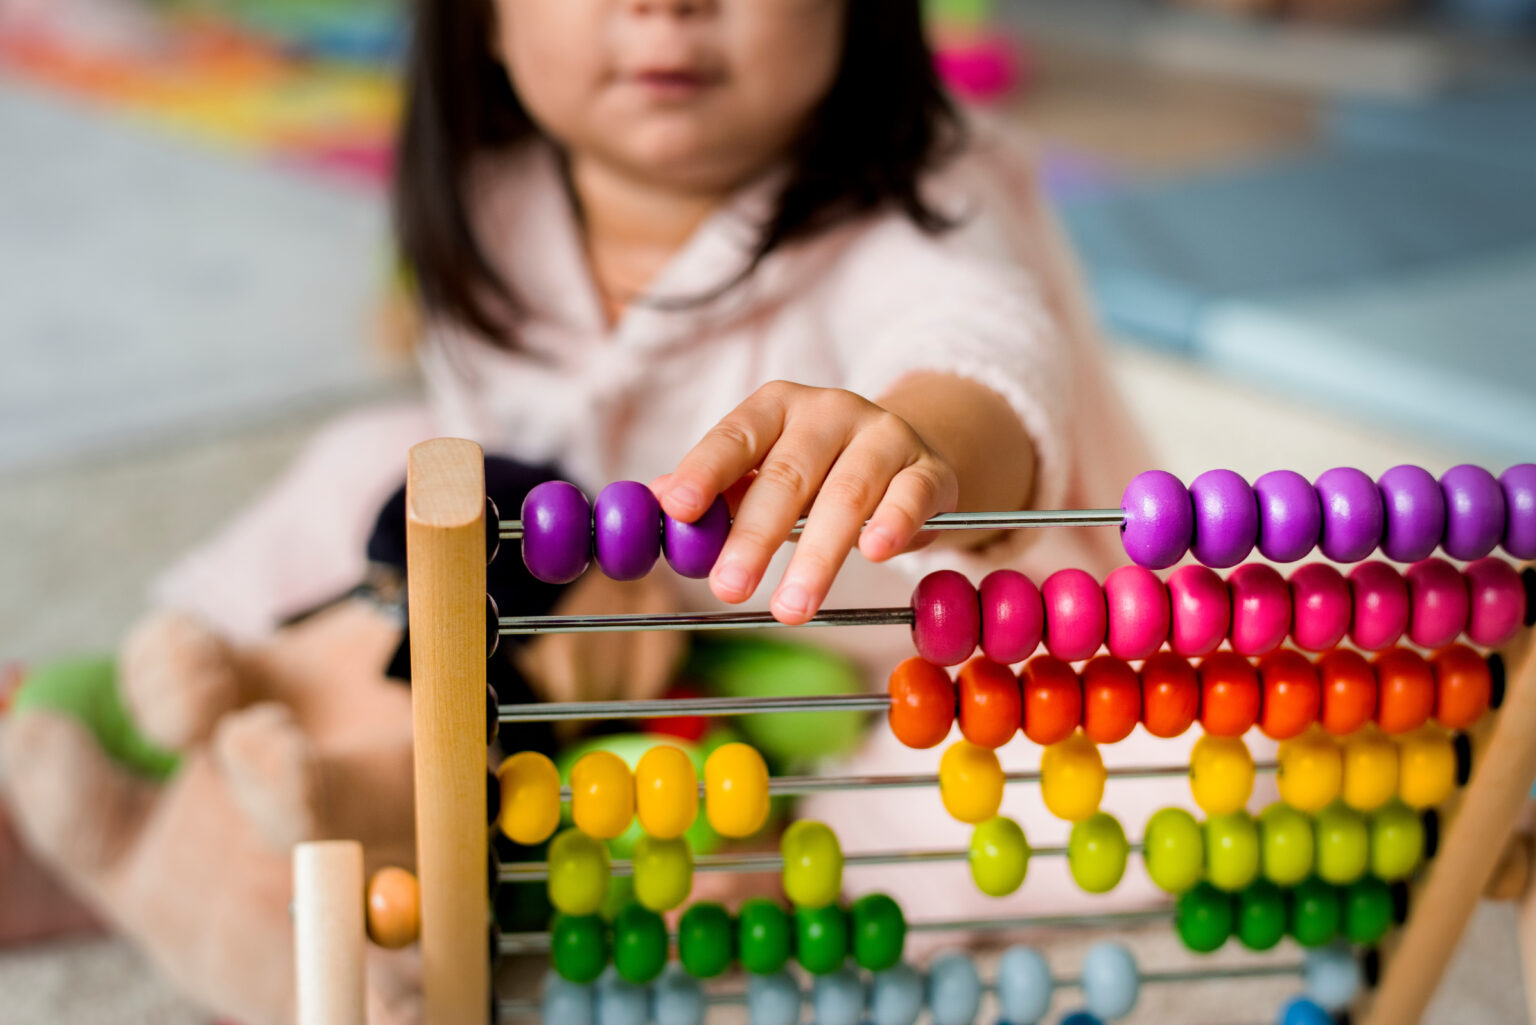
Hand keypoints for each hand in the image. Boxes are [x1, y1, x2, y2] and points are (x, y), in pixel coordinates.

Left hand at [652, 381, 959, 624]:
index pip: (735, 437)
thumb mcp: (764, 473)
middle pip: (787, 475)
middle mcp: (829, 412)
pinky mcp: (928, 469)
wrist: (908, 453)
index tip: (678, 509)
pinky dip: (893, 523)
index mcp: (776, 408)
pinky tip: (874, 553)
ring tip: (790, 609)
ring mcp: (883, 436)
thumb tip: (655, 504)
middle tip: (728, 588)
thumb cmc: (817, 471)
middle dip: (755, 537)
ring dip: (818, 556)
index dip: (704, 471)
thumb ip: (718, 491)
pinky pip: (910, 495)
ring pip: (847, 494)